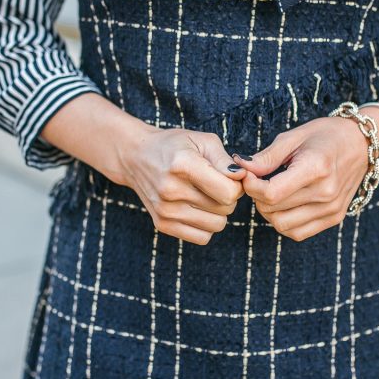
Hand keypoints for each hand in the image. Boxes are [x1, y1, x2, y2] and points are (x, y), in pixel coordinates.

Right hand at [116, 122, 249, 245]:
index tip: (230, 177)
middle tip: (216, 184)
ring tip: (206, 195)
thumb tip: (242, 178)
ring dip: (218, 212)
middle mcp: (171, 190)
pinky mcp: (162, 224)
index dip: (237, 185)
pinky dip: (206, 225)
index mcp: (183, 165)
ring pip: (217, 225)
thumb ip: (225, 160)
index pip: (229, 192)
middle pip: (226, 209)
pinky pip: (202, 237)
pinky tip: (197, 209)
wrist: (136, 157)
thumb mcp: (202, 141)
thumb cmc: (175, 146)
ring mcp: (165, 210)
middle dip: (228, 197)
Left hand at [232, 114, 378, 241]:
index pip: (271, 193)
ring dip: (268, 212)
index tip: (248, 174)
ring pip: (282, 225)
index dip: (251, 186)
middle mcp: (326, 192)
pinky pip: (297, 233)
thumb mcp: (295, 136)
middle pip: (273, 210)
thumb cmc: (326, 136)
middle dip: (256, 196)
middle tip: (258, 180)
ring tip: (271, 192)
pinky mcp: (334, 218)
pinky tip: (285, 205)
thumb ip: (266, 157)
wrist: (362, 145)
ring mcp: (332, 208)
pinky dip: (284, 222)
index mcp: (316, 168)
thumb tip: (239, 168)